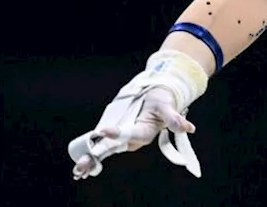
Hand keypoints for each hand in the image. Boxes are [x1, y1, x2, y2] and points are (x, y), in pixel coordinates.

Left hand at [69, 86, 196, 178]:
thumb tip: (189, 128)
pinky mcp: (117, 135)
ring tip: (78, 169)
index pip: (130, 134)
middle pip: (114, 148)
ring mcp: (124, 138)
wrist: (159, 97)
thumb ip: (174, 119)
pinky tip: (81, 165)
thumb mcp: (167, 106)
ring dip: (92, 159)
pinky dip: (92, 155)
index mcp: (145, 133)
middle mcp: (134, 139)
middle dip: (98, 156)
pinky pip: (103, 145)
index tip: (104, 130)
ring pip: (106, 149)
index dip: (117, 134)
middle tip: (82, 165)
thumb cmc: (163, 99)